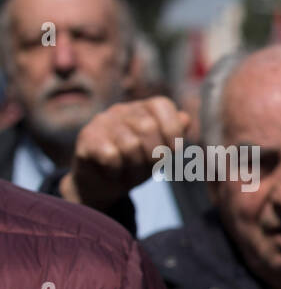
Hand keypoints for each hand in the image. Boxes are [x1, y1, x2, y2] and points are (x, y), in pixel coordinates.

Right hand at [59, 97, 188, 209]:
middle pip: (148, 127)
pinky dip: (117, 171)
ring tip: (130, 172)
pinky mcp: (87, 138)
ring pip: (130, 144)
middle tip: (149, 167)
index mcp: (143, 109)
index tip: (174, 151)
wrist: (101, 184)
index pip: (162, 105)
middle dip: (155, 155)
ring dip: (135, 168)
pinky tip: (113, 172)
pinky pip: (110, 156)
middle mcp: (121, 110)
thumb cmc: (135, 163)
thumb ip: (174, 135)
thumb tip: (186, 118)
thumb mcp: (161, 152)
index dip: (173, 130)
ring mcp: (102, 122)